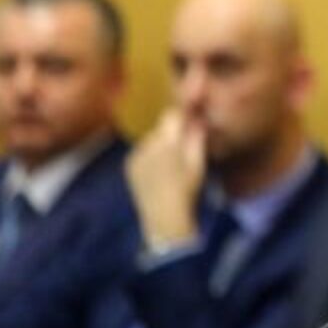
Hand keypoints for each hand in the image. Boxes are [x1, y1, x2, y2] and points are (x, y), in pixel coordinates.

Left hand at [125, 109, 206, 246]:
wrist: (163, 219)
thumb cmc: (187, 192)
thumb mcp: (198, 163)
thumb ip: (196, 138)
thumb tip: (197, 120)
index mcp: (167, 141)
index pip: (173, 114)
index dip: (182, 109)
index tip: (190, 108)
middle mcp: (147, 143)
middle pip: (161, 127)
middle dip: (172, 130)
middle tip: (184, 142)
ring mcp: (135, 154)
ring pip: (151, 139)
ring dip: (161, 143)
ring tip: (171, 161)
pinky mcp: (129, 165)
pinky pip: (142, 151)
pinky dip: (150, 154)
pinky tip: (159, 170)